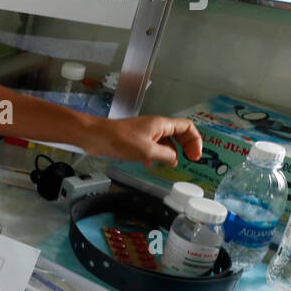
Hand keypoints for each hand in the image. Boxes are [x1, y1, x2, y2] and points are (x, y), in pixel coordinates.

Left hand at [82, 115, 202, 166]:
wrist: (94, 136)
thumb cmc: (119, 140)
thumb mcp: (147, 151)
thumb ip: (165, 155)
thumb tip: (174, 159)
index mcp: (161, 124)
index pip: (187, 127)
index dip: (195, 141)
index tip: (195, 156)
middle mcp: (155, 126)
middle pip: (179, 134)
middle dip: (186, 146)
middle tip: (190, 161)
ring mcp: (145, 132)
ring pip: (165, 141)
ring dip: (171, 152)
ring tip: (173, 165)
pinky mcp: (135, 140)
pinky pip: (152, 146)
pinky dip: (156, 154)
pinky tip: (152, 164)